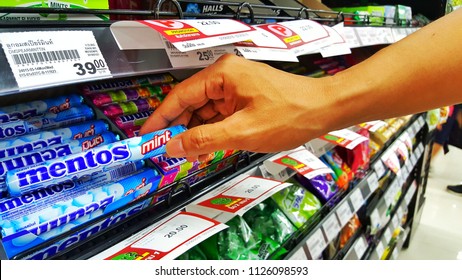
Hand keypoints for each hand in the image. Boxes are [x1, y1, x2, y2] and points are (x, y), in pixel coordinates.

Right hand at [140, 54, 335, 159]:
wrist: (324, 110)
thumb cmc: (290, 114)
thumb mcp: (242, 132)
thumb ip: (204, 140)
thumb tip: (174, 146)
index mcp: (221, 75)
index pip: (179, 96)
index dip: (161, 118)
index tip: (148, 136)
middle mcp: (225, 77)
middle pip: (190, 104)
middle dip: (180, 129)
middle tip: (168, 151)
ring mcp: (235, 88)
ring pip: (205, 112)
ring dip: (197, 133)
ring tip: (189, 155)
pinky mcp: (244, 99)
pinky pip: (219, 116)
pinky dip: (212, 132)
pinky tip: (207, 148)